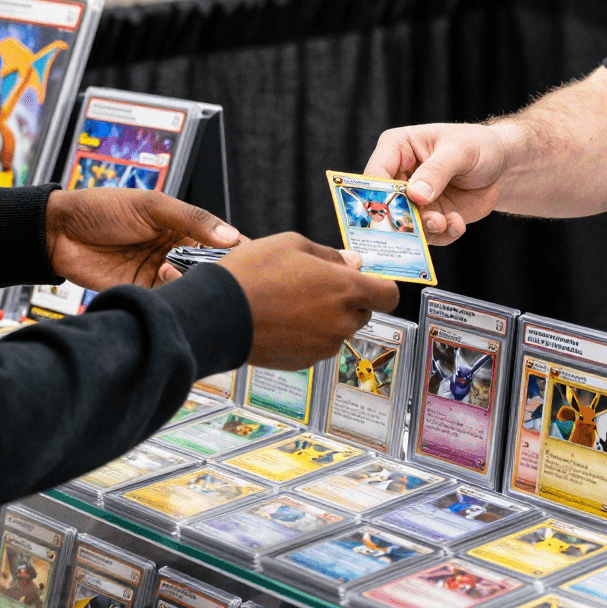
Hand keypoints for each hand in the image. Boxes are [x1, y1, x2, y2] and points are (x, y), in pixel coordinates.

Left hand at [46, 189, 241, 290]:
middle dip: (216, 272)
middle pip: (211, 268)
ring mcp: (160, 273)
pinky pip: (167, 300)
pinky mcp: (143, 292)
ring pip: (191, 286)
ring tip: (169, 270)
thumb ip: (191, 218)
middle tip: (213, 271)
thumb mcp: (151, 205)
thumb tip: (230, 235)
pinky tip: (163, 285)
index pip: (222, 241)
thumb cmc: (100, 208)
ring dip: (189, 284)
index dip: (237, 250)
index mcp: (184, 227)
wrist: (57, 232)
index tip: (248, 258)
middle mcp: (177, 251)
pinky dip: (171, 298)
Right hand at [215, 233, 399, 369]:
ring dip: (324, 319)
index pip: (389, 296)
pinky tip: (281, 321)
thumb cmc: (253, 273)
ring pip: (337, 331)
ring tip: (290, 303)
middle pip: (362, 313)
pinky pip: (315, 346)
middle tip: (314, 287)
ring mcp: (324, 346)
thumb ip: (331, 255)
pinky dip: (306, 336)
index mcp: (347, 290)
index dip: (380, 288)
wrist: (217, 314)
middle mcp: (342, 322)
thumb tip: (353, 263)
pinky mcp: (304, 362)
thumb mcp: (292, 244)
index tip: (368, 283)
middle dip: (346, 301)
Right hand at [363, 122, 508, 243]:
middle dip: (403, 218)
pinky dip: (443, 234)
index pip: (375, 174)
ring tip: (444, 222)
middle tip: (424, 221)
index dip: (379, 194)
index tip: (393, 209)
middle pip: (386, 204)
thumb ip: (437, 170)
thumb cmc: (477, 145)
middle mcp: (399, 176)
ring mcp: (414, 200)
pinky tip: (457, 223)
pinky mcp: (431, 217)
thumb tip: (415, 194)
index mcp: (397, 148)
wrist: (501, 164)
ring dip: (424, 229)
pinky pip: (430, 235)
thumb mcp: (460, 150)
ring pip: (406, 224)